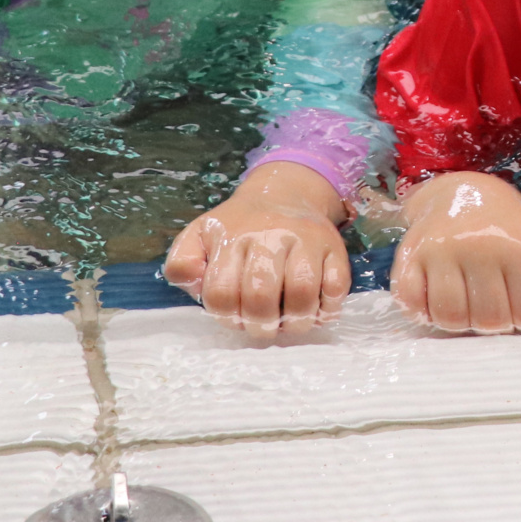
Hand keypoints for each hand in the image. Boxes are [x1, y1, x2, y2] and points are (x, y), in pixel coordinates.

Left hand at [163, 162, 352, 341]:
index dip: (226, 317)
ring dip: (294, 322)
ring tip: (288, 324)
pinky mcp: (335, 246)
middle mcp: (269, 235)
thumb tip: (195, 284)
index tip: (235, 318)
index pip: (222, 293)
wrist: (283, 194)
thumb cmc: (237, 227)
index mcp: (232, 237)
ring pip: (302, 293)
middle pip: (261, 296)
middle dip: (259, 325)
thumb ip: (182, 263)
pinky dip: (327, 309)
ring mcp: (306, 240)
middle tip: (262, 328)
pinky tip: (314, 311)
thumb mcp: (198, 236)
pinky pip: (337, 286)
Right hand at [389, 171, 520, 334]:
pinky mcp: (410, 256)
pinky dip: (423, 312)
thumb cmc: (507, 225)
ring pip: (450, 318)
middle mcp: (478, 248)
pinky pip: (412, 304)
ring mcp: (440, 252)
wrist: (459, 191)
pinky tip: (437, 300)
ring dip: (461, 322)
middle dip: (496, 323)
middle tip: (494, 305)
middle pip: (489, 321)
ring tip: (468, 304)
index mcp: (516, 247)